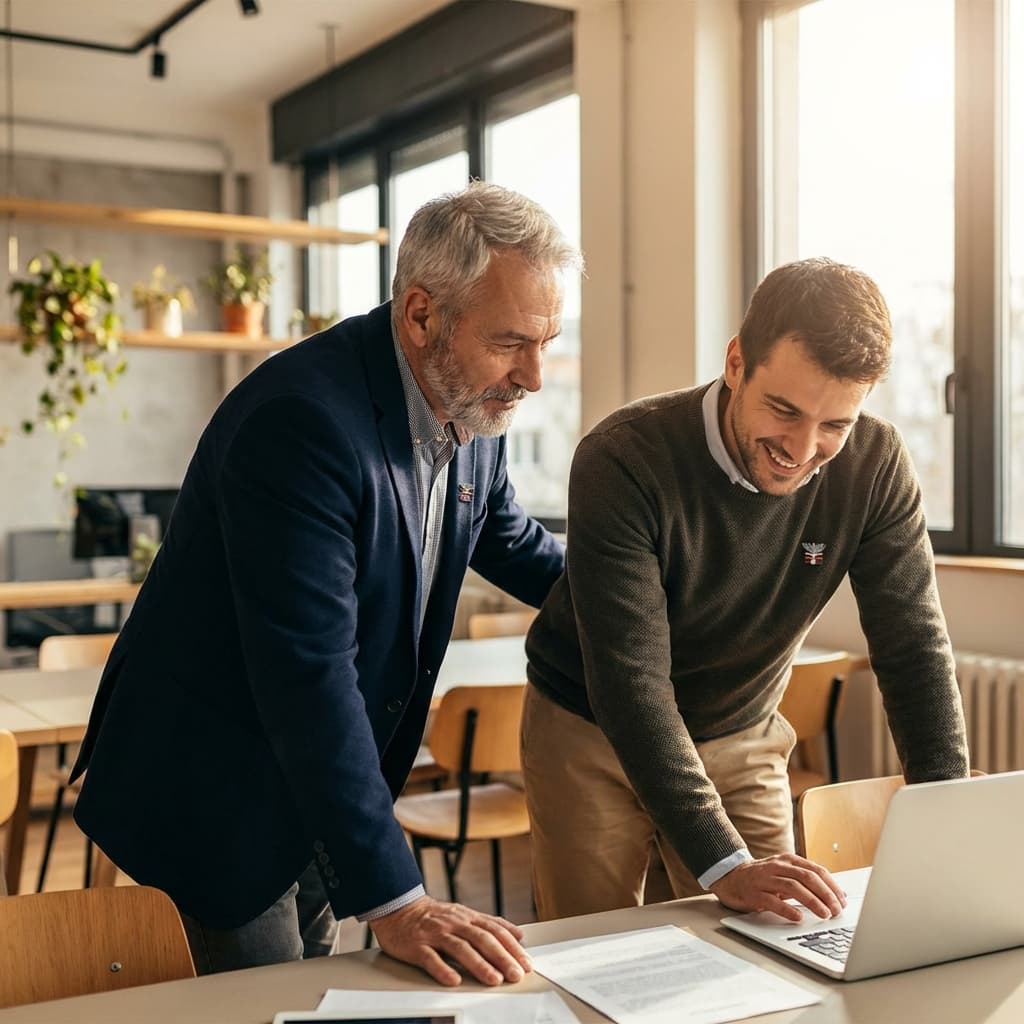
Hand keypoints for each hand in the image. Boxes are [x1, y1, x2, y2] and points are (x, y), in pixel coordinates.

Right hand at [369, 895, 531, 986]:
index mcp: (466, 917)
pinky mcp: (417, 945)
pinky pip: (431, 958)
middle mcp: (454, 923)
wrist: (398, 908)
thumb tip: (518, 934)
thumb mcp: (464, 914)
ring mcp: (435, 934)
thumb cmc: (433, 916)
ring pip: (460, 948)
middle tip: (516, 974)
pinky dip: (443, 969)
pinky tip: (454, 980)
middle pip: (481, 939)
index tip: (526, 962)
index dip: (512, 947)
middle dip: (501, 957)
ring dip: (479, 964)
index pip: (494, 931)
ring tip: (494, 979)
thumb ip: (490, 924)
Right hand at [708, 853, 846, 922]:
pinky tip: (798, 918)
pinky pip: (773, 901)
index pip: (815, 870)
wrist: (731, 878)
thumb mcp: (784, 873)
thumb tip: (834, 895)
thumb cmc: (763, 878)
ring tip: (824, 914)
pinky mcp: (754, 892)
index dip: (831, 885)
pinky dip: (787, 910)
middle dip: (825, 894)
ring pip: (793, 887)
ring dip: (812, 901)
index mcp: (788, 860)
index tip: (842, 900)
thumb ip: (805, 880)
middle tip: (837, 910)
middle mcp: (777, 866)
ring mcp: (765, 879)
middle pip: (806, 877)